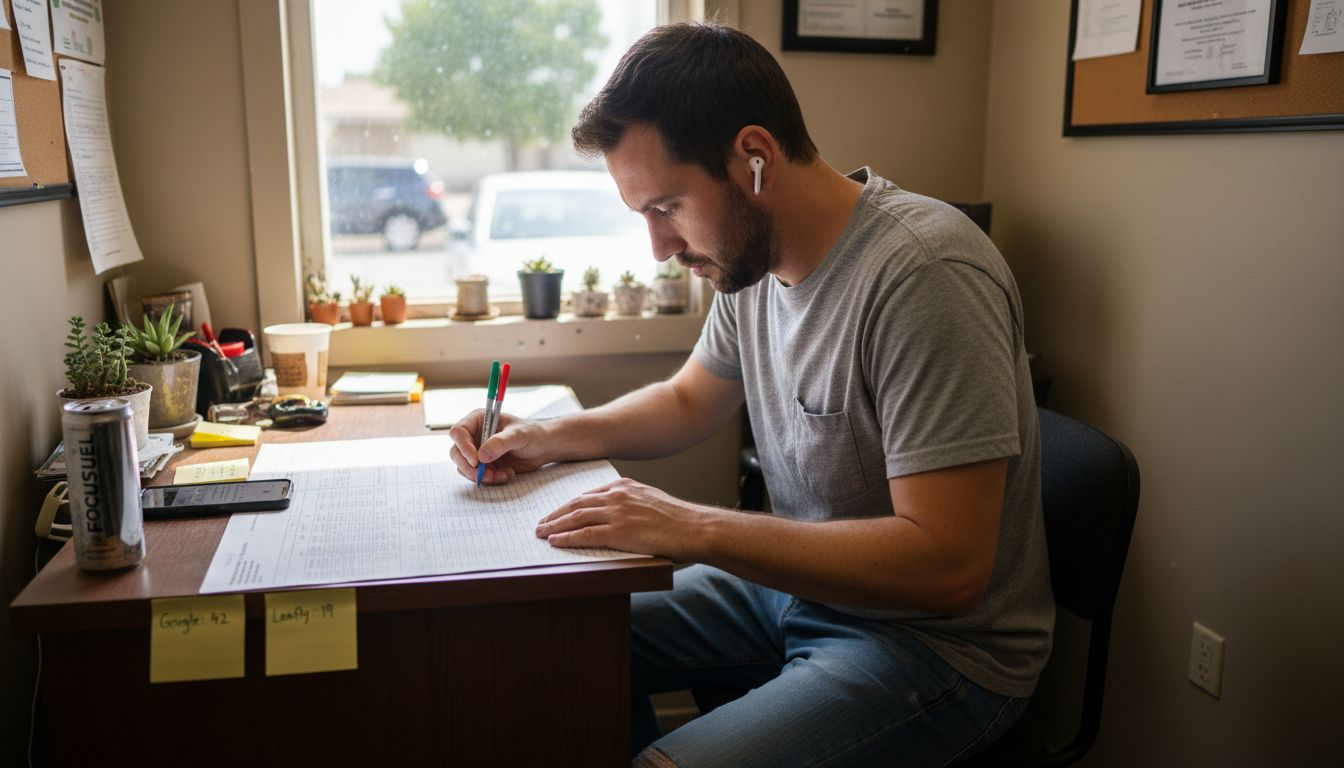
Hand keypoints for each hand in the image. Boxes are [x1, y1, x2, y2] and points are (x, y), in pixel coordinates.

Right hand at [447, 409, 550, 483]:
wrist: (543, 448)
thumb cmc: (532, 434)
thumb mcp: (519, 435)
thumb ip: (500, 443)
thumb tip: (481, 456)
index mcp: (479, 420)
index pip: (458, 432)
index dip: (463, 447)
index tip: (476, 461)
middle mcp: (474, 435)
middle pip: (456, 452)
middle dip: (469, 467)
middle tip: (486, 475)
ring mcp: (478, 451)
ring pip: (464, 467)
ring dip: (481, 475)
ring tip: (502, 475)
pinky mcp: (484, 465)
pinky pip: (477, 475)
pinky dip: (490, 479)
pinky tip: (507, 474)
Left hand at [535, 478, 712, 560]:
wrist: (694, 528)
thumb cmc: (677, 519)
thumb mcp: (651, 499)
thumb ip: (631, 501)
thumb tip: (617, 512)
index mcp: (624, 486)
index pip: (588, 495)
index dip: (568, 505)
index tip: (557, 512)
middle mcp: (617, 495)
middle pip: (576, 504)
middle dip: (556, 514)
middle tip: (541, 523)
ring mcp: (617, 512)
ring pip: (576, 517)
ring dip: (555, 525)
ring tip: (541, 533)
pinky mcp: (619, 531)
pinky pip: (585, 534)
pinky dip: (567, 538)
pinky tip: (555, 541)